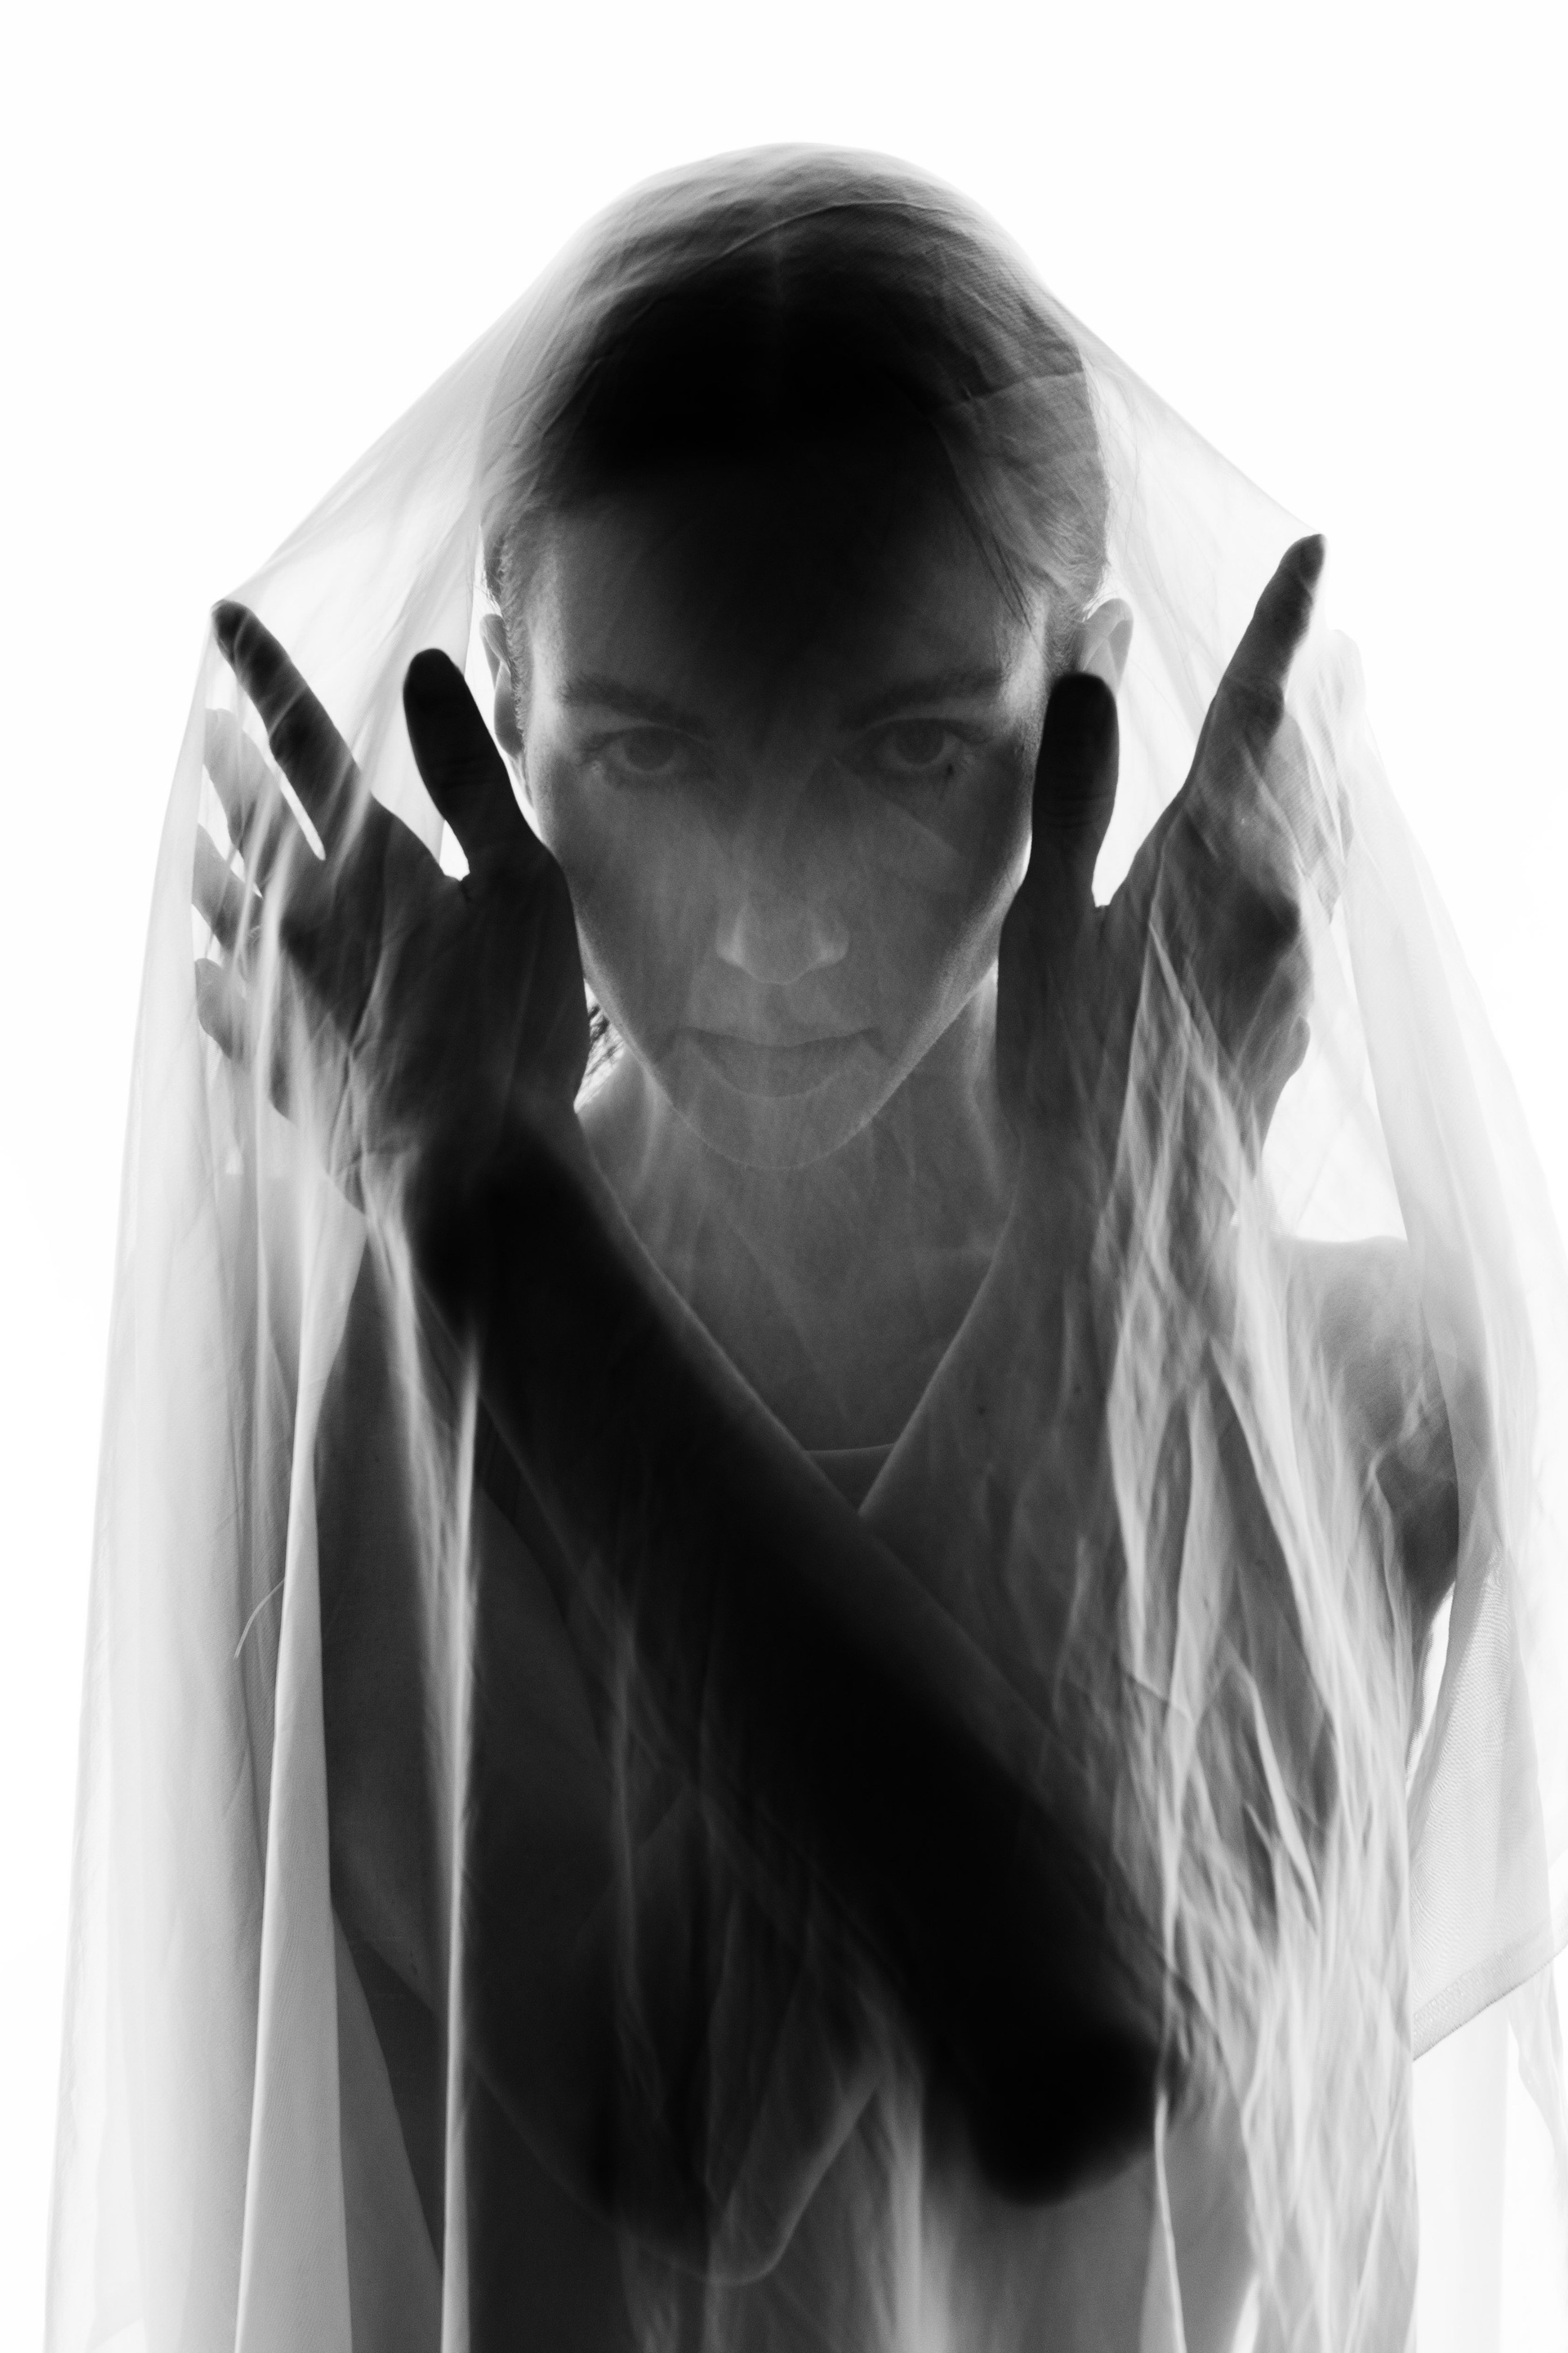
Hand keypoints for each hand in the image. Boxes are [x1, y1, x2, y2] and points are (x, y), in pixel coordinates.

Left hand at [192, 603, 587, 1209]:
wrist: (459, 1170)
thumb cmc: (509, 1025)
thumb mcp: (522, 883)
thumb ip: (471, 776)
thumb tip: (423, 669)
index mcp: (363, 859)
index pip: (299, 739)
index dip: (262, 670)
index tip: (221, 618)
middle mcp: (300, 914)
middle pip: (244, 816)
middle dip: (226, 763)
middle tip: (206, 726)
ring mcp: (277, 992)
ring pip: (218, 904)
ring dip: (207, 859)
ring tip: (196, 839)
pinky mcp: (274, 1063)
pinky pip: (220, 1001)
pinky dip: (208, 969)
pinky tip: (205, 968)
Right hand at [997, 535, 1334, 1213]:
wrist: (1137, 1223)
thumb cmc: (1065, 1077)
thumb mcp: (1045, 918)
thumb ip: (1078, 783)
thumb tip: (1103, 650)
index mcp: (1221, 859)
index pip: (1263, 708)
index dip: (1284, 624)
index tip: (1313, 549)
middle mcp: (1287, 893)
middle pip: (1319, 755)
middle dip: (1322, 680)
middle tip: (1332, 617)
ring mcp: (1303, 951)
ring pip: (1335, 819)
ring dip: (1335, 748)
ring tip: (1341, 700)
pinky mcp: (1300, 999)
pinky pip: (1328, 876)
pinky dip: (1327, 819)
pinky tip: (1314, 829)